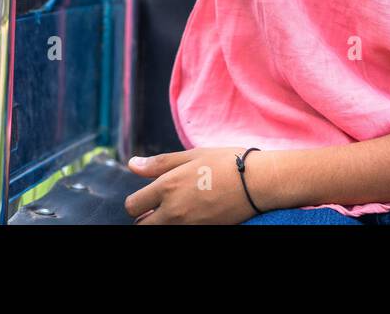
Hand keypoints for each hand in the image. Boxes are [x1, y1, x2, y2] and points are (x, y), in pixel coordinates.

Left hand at [124, 148, 266, 224]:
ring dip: (162, 224)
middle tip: (159, 208)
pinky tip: (193, 215)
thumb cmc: (226, 163)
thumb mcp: (192, 156)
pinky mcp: (201, 233)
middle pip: (141, 226)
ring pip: (159, 232)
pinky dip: (180, 227)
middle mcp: (173, 210)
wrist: (257, 182)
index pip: (133, 205)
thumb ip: (159, 163)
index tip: (148, 197)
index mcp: (167, 186)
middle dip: (145, 218)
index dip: (137, 202)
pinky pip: (180, 234)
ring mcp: (187, 225)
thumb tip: (132, 164)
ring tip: (178, 210)